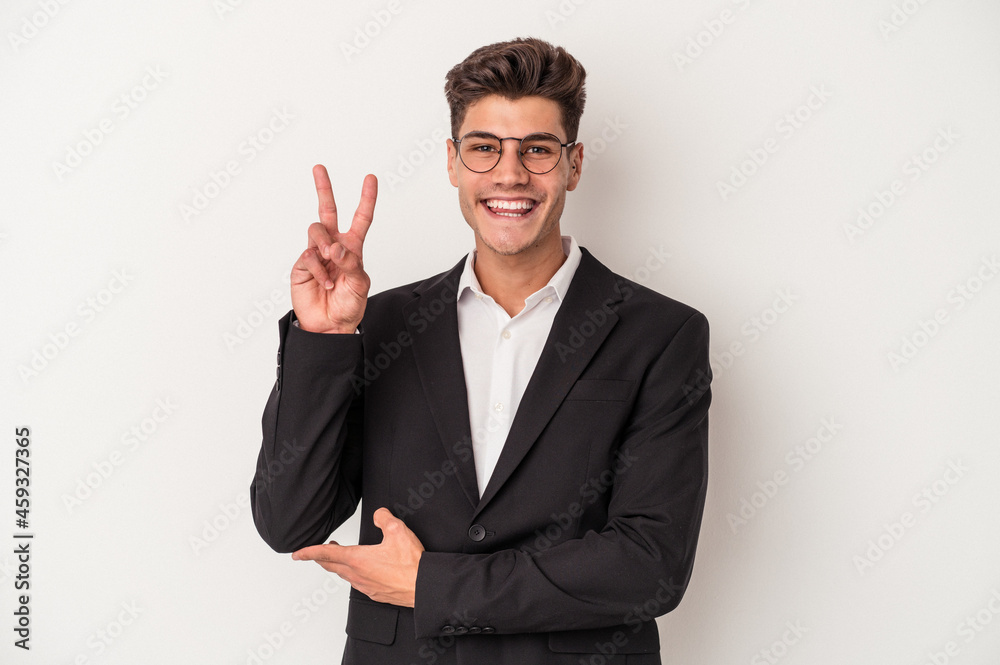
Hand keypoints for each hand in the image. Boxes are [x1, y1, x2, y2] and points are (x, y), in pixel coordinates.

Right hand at [291, 165, 376, 333]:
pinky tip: (325, 282)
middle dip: (324, 189)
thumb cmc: (349, 305)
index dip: (366, 198)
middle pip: (327, 211)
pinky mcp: (302, 264)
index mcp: (353, 248)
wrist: (330, 325)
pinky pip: (309, 255)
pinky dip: (319, 269)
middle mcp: (334, 246)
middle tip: (319, 168)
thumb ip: (351, 262)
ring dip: (325, 242)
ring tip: (331, 260)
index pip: (361, 218)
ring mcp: (316, 253)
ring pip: (316, 230)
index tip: (370, 178)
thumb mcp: (360, 283)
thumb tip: (335, 246)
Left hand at [291, 507, 423, 606]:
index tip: (297, 554)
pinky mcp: (375, 594)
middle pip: (331, 566)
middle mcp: (357, 575)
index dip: (309, 552)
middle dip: (321, 558)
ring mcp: (366, 586)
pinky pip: (357, 583)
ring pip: (344, 575)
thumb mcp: (397, 530)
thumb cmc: (411, 565)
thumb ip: (384, 518)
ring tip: (339, 559)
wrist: (423, 587)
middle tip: (316, 552)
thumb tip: (379, 514)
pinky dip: (353, 575)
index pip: (326, 553)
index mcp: (357, 559)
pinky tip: (361, 572)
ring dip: (337, 566)